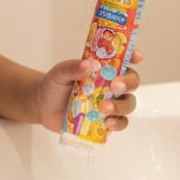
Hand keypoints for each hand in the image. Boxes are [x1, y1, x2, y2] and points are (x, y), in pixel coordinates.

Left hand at [28, 49, 142, 132]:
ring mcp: (111, 103)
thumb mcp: (60, 73)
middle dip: (128, 83)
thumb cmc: (54, 85)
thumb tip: (89, 65)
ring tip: (103, 108)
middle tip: (115, 85)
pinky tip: (107, 122)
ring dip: (120, 105)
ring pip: (129, 103)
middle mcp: (111, 84)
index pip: (125, 59)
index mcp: (104, 68)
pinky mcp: (106, 120)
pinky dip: (118, 123)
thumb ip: (72, 67)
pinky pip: (121, 122)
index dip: (134, 56)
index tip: (137, 57)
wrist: (43, 107)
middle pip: (132, 82)